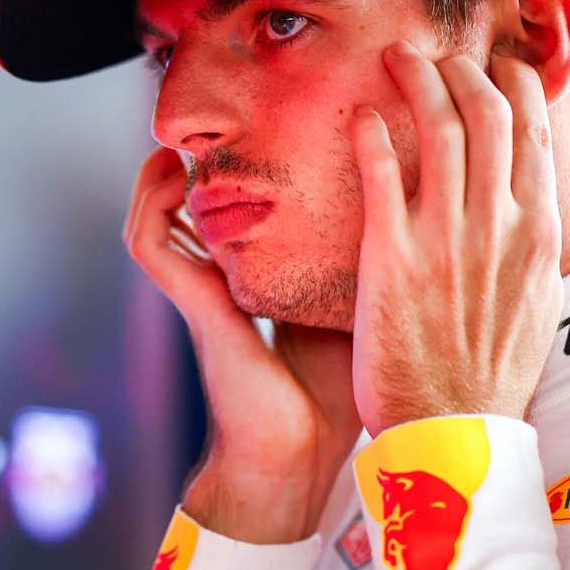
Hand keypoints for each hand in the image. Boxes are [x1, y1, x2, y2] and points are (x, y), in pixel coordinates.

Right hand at [124, 146, 362, 542]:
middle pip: (187, 203)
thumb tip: (420, 194)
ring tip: (180, 140)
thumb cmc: (338, 392)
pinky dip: (148, 205)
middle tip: (222, 114)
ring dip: (156, 174)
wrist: (304, 455)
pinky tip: (168, 176)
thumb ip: (370, 253)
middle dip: (192, 159)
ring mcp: (199, 289)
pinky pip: (149, 243)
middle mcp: (222, 276)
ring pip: (152, 214)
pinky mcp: (190, 302)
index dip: (234, 171)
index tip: (259, 126)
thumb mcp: (361, 303)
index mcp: (259, 277)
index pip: (234, 211)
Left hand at [346, 43, 562, 436]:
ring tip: (394, 58)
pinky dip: (372, 134)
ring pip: (438, 129)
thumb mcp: (536, 305)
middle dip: (459, 68)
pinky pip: (382, 175)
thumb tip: (528, 214)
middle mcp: (497, 225)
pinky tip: (358, 114)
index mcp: (536, 233)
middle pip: (486, 114)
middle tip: (432, 52)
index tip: (491, 62)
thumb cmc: (489, 378)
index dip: (511, 83)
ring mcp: (446, 239)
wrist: (455, 432)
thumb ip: (529, 251)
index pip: (532, 132)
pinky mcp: (391, 259)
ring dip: (416, 80)